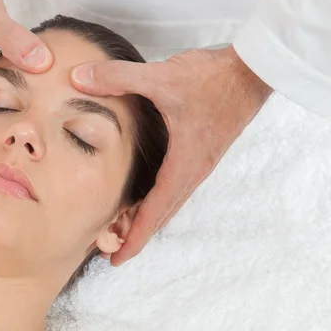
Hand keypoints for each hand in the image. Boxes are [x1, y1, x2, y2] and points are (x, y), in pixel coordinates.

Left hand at [71, 46, 272, 265]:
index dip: (134, 237)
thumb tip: (78, 78)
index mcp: (184, 164)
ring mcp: (200, 163)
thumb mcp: (161, 76)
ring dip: (148, 221)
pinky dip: (159, 203)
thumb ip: (118, 77)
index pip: (155, 212)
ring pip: (171, 204)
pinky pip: (177, 189)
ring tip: (124, 232)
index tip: (117, 259)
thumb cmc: (212, 78)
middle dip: (137, 237)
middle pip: (163, 215)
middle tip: (113, 255)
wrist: (252, 71)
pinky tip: (148, 200)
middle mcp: (194, 171)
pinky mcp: (202, 153)